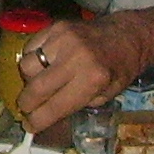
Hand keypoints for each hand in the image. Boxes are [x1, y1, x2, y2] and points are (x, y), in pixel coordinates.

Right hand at [15, 15, 148, 132]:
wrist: (128, 35)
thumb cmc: (119, 69)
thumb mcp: (105, 96)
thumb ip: (75, 105)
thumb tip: (44, 115)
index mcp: (92, 79)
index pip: (55, 107)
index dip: (37, 121)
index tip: (30, 127)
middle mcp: (76, 57)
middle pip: (35, 88)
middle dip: (26, 104)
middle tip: (27, 109)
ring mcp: (63, 39)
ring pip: (26, 66)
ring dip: (29, 80)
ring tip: (39, 83)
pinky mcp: (56, 26)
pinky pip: (30, 48)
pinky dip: (32, 60)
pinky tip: (43, 65)